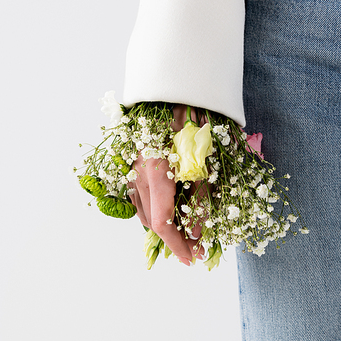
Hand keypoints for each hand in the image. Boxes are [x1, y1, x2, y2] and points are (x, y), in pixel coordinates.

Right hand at [127, 105, 205, 266]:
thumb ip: (201, 199)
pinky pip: (140, 194)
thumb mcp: (207, 160)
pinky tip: (169, 207)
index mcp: (156, 176)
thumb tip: (197, 232)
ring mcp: (133, 167)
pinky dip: (154, 208)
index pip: (162, 225)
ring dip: (162, 224)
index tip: (192, 258)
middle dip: (173, 238)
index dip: (177, 246)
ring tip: (184, 230)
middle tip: (195, 246)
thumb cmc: (196, 116)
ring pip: (143, 209)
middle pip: (151, 221)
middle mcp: (139, 174)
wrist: (175, 82)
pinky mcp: (133, 159)